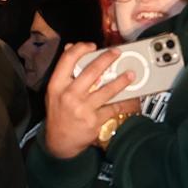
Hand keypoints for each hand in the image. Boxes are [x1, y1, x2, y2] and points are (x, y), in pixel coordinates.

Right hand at [44, 43, 144, 158]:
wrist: (59, 142)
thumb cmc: (58, 113)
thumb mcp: (54, 92)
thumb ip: (63, 71)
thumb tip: (70, 47)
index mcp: (57, 85)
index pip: (67, 60)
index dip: (81, 49)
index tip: (92, 46)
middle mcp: (69, 95)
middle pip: (91, 72)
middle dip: (107, 59)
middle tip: (117, 53)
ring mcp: (82, 108)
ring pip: (106, 90)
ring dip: (121, 81)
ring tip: (131, 74)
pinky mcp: (94, 120)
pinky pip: (114, 108)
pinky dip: (125, 103)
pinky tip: (133, 98)